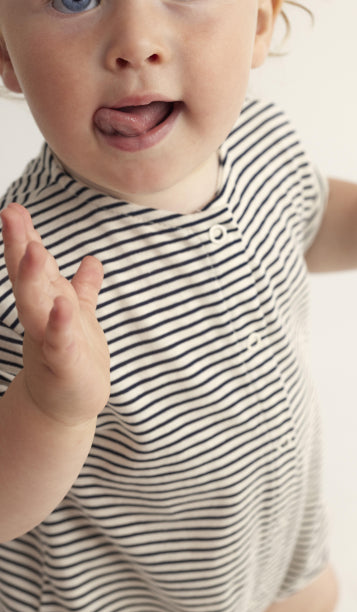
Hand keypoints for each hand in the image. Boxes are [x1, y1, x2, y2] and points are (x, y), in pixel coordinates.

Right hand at [1, 203, 109, 425]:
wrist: (69, 404)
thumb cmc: (72, 357)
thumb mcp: (79, 315)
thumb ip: (83, 287)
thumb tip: (91, 260)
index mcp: (46, 301)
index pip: (31, 265)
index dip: (23, 236)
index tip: (13, 207)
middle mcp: (42, 317)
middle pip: (27, 277)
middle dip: (19, 246)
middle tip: (10, 212)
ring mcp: (50, 340)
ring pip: (37, 306)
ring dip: (34, 279)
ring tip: (35, 250)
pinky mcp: (65, 364)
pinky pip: (61, 342)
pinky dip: (60, 324)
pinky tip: (62, 306)